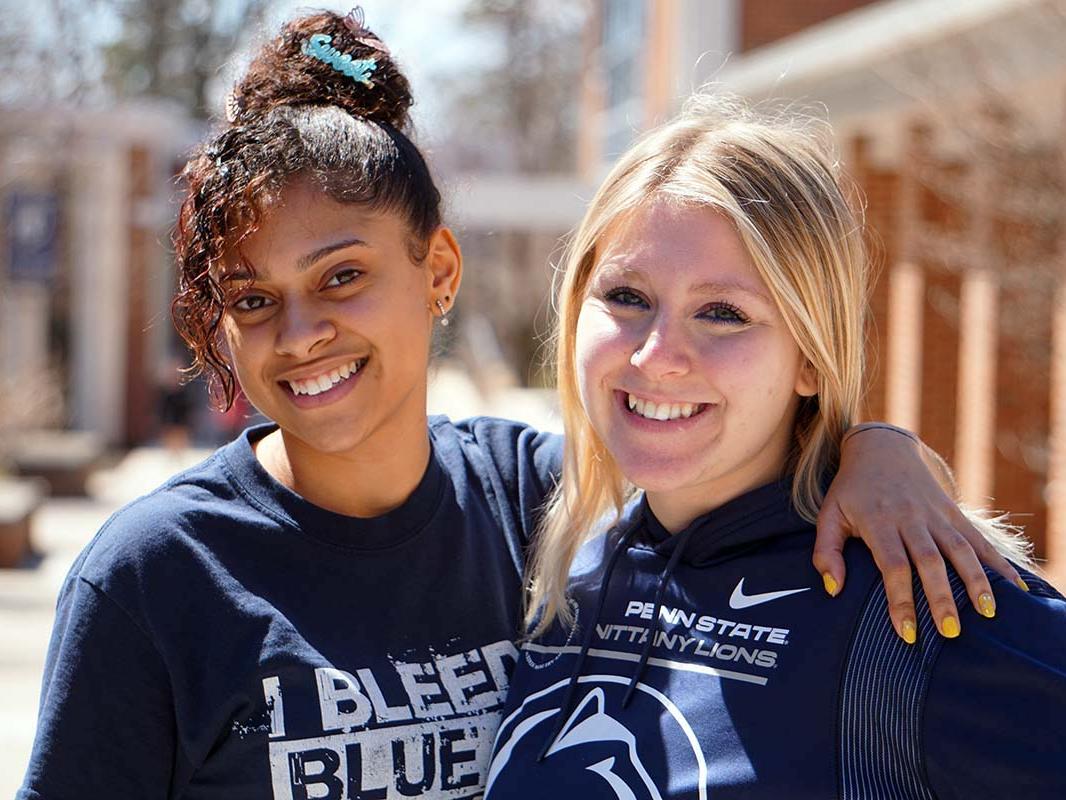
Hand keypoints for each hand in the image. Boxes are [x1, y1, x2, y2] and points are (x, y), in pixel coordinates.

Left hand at [813, 424, 1026, 643]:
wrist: (881, 447)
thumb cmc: (851, 490)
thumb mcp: (829, 515)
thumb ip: (826, 551)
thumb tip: (833, 589)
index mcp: (879, 522)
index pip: (893, 566)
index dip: (900, 600)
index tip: (906, 632)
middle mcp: (910, 518)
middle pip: (930, 562)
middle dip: (941, 598)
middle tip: (949, 632)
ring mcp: (935, 514)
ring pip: (960, 549)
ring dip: (975, 581)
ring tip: (987, 613)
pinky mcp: (953, 511)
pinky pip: (977, 538)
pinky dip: (996, 562)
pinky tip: (1013, 587)